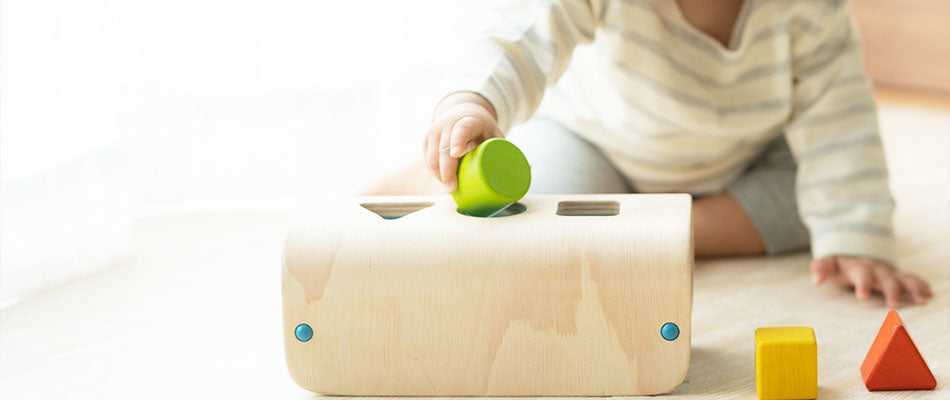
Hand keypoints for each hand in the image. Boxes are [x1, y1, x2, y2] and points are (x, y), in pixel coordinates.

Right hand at [424, 92, 501, 192]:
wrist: (462, 112)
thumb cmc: (481, 129)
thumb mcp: (494, 135)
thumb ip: (508, 150)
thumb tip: (529, 168)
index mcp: (469, 120)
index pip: (461, 130)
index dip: (458, 141)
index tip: (457, 154)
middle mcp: (449, 123)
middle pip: (444, 148)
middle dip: (447, 171)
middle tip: (452, 189)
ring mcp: (435, 130)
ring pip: (433, 156)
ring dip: (439, 174)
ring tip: (449, 188)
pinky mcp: (427, 139)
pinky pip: (428, 158)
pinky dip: (434, 171)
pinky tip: (441, 180)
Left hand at [810, 255, 932, 307]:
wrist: (854, 249)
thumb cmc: (840, 263)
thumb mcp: (828, 263)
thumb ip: (821, 268)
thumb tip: (815, 280)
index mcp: (858, 268)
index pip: (860, 275)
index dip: (862, 285)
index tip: (862, 297)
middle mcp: (876, 270)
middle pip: (885, 279)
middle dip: (891, 290)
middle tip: (893, 305)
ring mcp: (888, 272)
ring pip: (902, 279)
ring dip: (912, 289)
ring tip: (921, 300)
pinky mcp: (896, 276)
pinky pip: (910, 278)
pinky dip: (919, 285)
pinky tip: (928, 293)